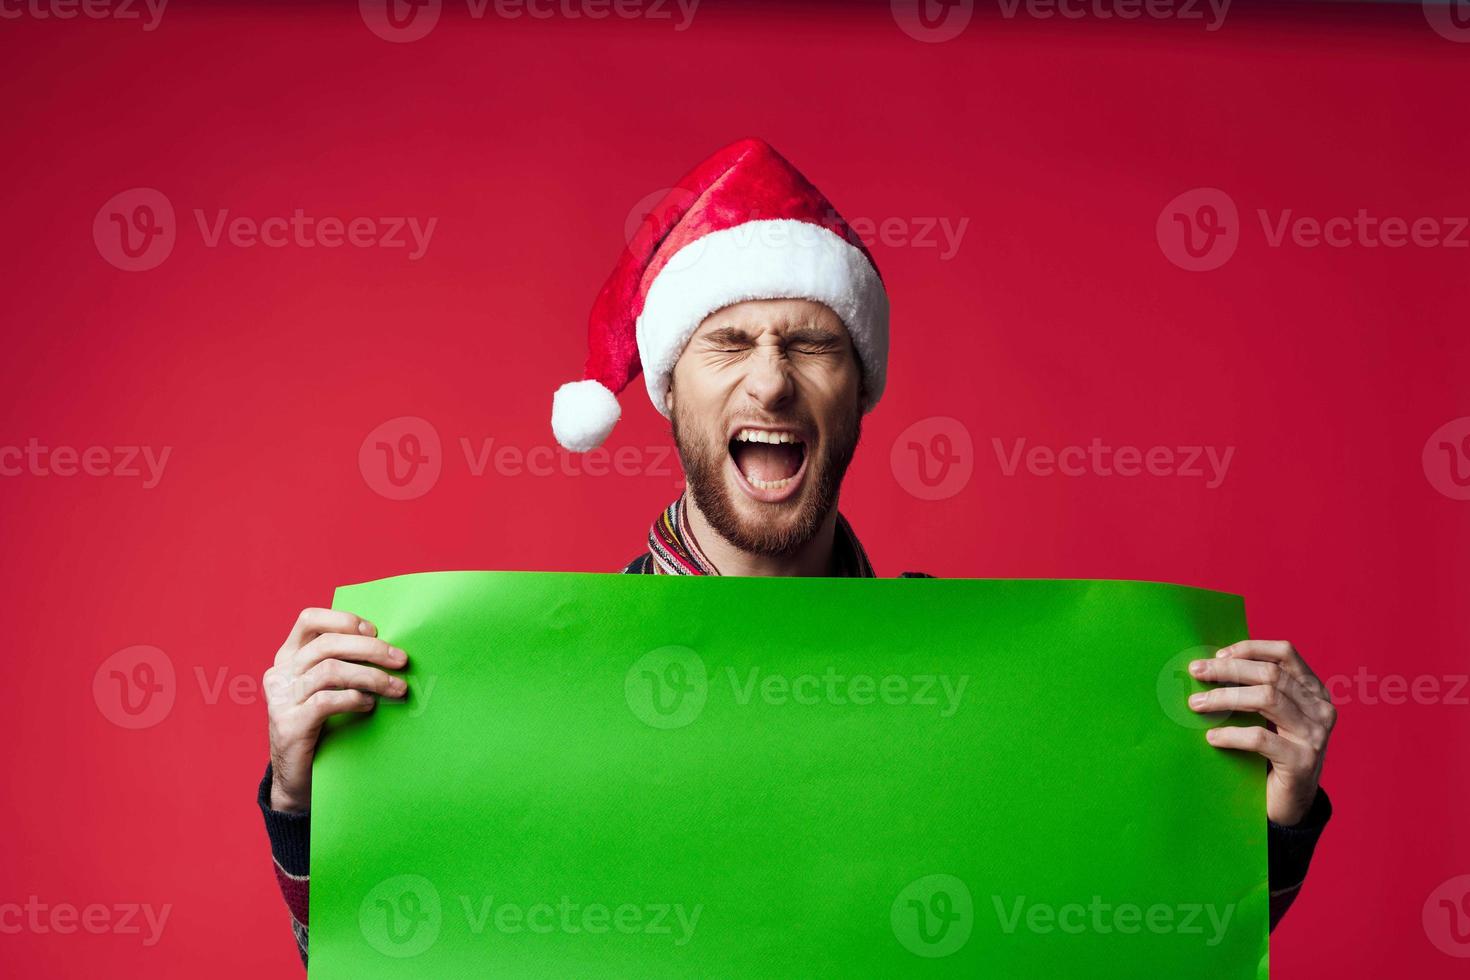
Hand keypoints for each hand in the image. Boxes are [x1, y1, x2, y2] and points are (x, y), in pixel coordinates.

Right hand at [263, 607, 407, 812]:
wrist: (297, 777)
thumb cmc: (321, 725)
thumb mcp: (326, 688)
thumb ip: (342, 663)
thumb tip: (388, 647)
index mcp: (288, 656)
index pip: (309, 619)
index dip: (343, 620)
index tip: (374, 631)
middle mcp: (280, 673)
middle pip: (327, 644)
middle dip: (370, 649)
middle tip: (401, 659)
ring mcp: (280, 699)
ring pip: (331, 670)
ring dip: (371, 677)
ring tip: (396, 687)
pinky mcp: (288, 724)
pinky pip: (326, 701)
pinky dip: (354, 699)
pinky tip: (370, 705)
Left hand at [1187, 640, 1335, 825]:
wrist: (1291, 803)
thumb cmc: (1273, 752)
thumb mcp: (1272, 716)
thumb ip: (1256, 689)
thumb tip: (1209, 664)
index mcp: (1314, 691)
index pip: (1286, 653)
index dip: (1250, 648)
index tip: (1217, 654)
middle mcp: (1320, 709)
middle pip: (1270, 675)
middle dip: (1227, 670)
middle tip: (1195, 671)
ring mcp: (1315, 736)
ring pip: (1266, 699)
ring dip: (1224, 698)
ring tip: (1196, 704)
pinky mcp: (1302, 762)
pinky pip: (1260, 738)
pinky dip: (1231, 734)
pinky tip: (1212, 737)